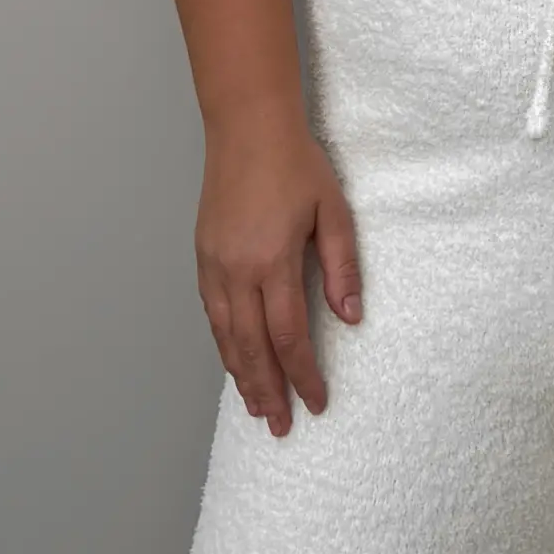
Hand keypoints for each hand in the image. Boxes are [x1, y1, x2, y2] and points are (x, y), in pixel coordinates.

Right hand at [195, 110, 362, 437]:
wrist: (247, 126)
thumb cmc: (295, 163)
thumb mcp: (333, 210)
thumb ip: (342, 266)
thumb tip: (350, 318)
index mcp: (273, 261)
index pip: (289, 336)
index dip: (303, 375)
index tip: (316, 402)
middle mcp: (237, 271)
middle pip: (251, 348)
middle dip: (268, 391)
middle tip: (282, 427)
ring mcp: (214, 265)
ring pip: (225, 337)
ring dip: (241, 376)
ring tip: (257, 407)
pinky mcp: (203, 255)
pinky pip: (211, 313)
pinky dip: (223, 344)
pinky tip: (234, 358)